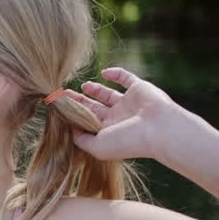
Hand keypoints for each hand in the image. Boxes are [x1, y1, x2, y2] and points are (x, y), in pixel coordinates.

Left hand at [66, 67, 182, 161]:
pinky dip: (116, 73)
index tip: (59, 107)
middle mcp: (119, 118)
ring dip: (95, 89)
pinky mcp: (139, 88)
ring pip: (108, 94)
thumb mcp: (97, 146)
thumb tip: (71, 130)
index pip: (88, 122)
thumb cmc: (128, 140)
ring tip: (83, 85)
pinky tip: (104, 73)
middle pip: (94, 108)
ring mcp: (129, 103)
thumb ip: (82, 140)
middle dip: (80, 101)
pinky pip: (126, 78)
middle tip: (64, 94)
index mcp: (109, 132)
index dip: (74, 114)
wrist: (159, 129)